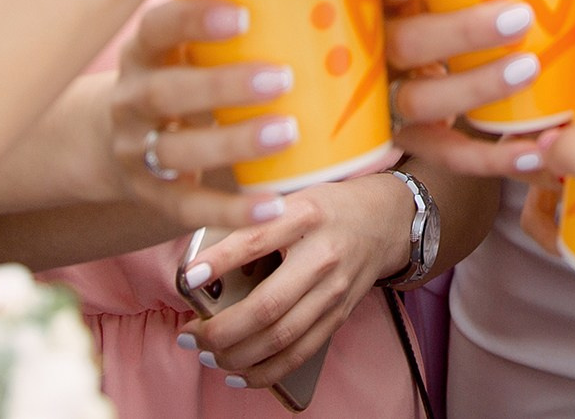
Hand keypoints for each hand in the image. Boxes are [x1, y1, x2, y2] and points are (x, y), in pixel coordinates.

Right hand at [109, 0, 296, 231]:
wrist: (118, 145)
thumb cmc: (181, 80)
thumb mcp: (187, 51)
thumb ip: (235, 34)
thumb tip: (331, 6)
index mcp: (143, 53)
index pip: (155, 28)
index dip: (192, 19)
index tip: (243, 15)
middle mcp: (131, 100)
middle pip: (164, 92)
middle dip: (222, 85)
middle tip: (282, 78)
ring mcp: (137, 151)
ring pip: (177, 151)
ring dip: (233, 143)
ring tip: (288, 133)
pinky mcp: (153, 196)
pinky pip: (189, 208)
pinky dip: (231, 211)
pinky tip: (274, 205)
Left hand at [183, 172, 415, 390]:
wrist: (385, 221)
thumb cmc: (327, 208)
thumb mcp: (293, 199)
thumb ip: (255, 223)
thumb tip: (205, 263)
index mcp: (307, 215)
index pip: (258, 239)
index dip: (222, 260)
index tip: (190, 276)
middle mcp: (323, 256)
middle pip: (268, 305)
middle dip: (222, 330)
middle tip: (189, 336)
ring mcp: (334, 291)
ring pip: (282, 338)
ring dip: (238, 355)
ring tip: (207, 356)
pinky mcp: (339, 315)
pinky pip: (301, 353)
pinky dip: (267, 371)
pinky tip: (239, 375)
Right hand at [382, 0, 557, 176]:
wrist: (413, 75)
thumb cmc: (452, 10)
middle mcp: (377, 48)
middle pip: (403, 44)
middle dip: (461, 32)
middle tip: (519, 18)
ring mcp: (388, 99)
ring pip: (420, 100)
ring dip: (475, 87)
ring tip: (527, 70)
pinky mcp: (411, 140)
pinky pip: (447, 153)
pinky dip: (490, 156)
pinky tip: (534, 148)